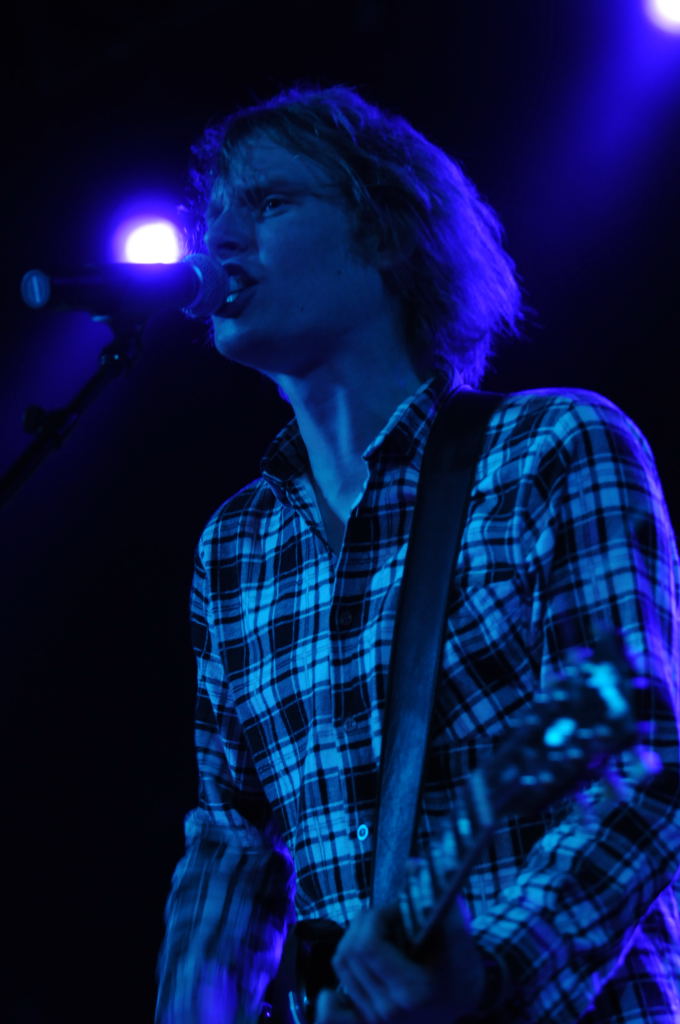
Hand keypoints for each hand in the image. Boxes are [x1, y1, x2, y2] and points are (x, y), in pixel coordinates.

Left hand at [315, 902, 485, 1023]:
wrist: (464, 1002)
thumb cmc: (462, 970)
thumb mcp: (458, 937)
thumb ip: (439, 900)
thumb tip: (415, 865)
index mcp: (411, 991)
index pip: (368, 946)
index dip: (377, 917)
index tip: (395, 911)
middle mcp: (388, 1008)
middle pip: (350, 952)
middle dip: (365, 922)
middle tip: (387, 917)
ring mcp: (374, 1017)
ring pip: (341, 963)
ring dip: (354, 938)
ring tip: (379, 932)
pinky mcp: (366, 1018)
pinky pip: (332, 1002)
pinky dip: (335, 978)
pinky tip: (350, 963)